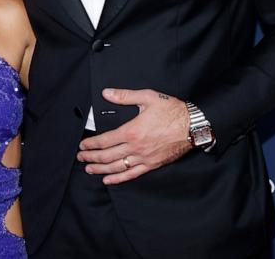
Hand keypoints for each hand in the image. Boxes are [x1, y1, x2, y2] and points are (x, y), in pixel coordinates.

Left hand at [76, 88, 191, 184]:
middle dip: (91, 157)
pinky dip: (118, 178)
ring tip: (89, 169)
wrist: (193, 126)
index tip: (83, 145)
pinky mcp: (152, 164)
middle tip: (81, 157)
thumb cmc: (172, 111)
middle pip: (107, 156)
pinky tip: (109, 180)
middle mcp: (135, 147)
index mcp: (132, 131)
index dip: (91, 144)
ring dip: (101, 169)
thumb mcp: (148, 97)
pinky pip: (132, 174)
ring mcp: (144, 158)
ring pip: (117, 167)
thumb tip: (107, 93)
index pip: (105, 140)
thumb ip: (125, 96)